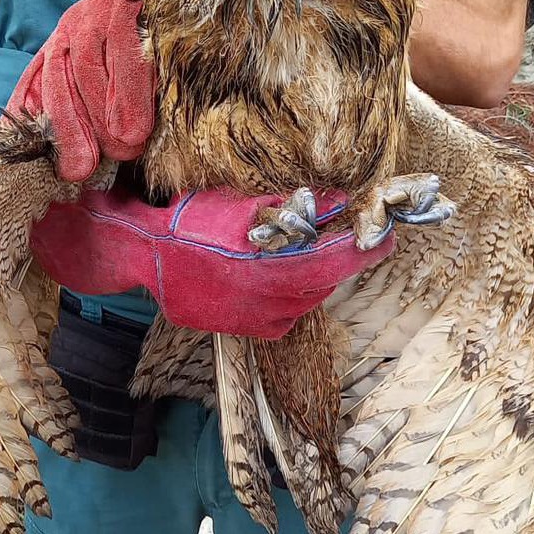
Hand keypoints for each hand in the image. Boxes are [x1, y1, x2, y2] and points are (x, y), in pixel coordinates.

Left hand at [5, 0, 154, 180]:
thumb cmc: (156, 23)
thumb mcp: (127, 61)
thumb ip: (114, 95)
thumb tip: (114, 141)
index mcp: (66, 40)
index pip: (40, 84)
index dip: (44, 124)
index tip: (55, 164)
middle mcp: (73, 25)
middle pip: (59, 83)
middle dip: (69, 130)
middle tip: (84, 167)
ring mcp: (95, 10)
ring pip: (86, 71)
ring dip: (101, 117)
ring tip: (122, 148)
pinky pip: (118, 52)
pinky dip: (126, 93)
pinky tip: (135, 124)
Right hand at [30, 187, 395, 338]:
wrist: (145, 256)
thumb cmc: (192, 220)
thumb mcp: (243, 205)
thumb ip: (294, 208)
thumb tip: (341, 202)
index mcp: (274, 266)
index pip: (341, 259)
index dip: (370, 246)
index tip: (388, 232)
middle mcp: (273, 301)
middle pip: (328, 279)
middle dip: (334, 255)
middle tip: (332, 231)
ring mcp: (261, 320)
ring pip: (309, 295)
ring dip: (309, 272)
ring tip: (285, 249)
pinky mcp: (250, 331)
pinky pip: (287, 310)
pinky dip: (287, 291)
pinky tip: (263, 273)